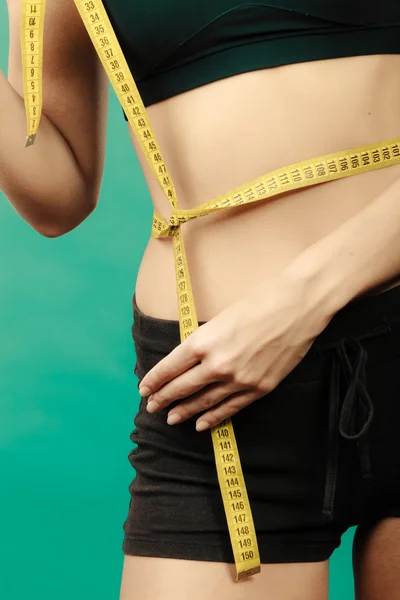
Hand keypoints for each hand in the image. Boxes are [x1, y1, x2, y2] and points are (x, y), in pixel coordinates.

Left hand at [138, 273, 331, 431]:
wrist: (298, 307)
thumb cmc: (260, 301)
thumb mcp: (222, 317)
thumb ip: (205, 341)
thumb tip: (191, 359)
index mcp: (204, 341)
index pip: (170, 367)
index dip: (155, 380)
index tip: (144, 388)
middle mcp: (217, 364)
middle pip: (182, 387)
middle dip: (164, 398)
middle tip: (152, 406)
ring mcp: (239, 379)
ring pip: (204, 401)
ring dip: (185, 411)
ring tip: (171, 418)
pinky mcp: (259, 388)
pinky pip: (230, 408)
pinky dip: (213, 417)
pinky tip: (201, 424)